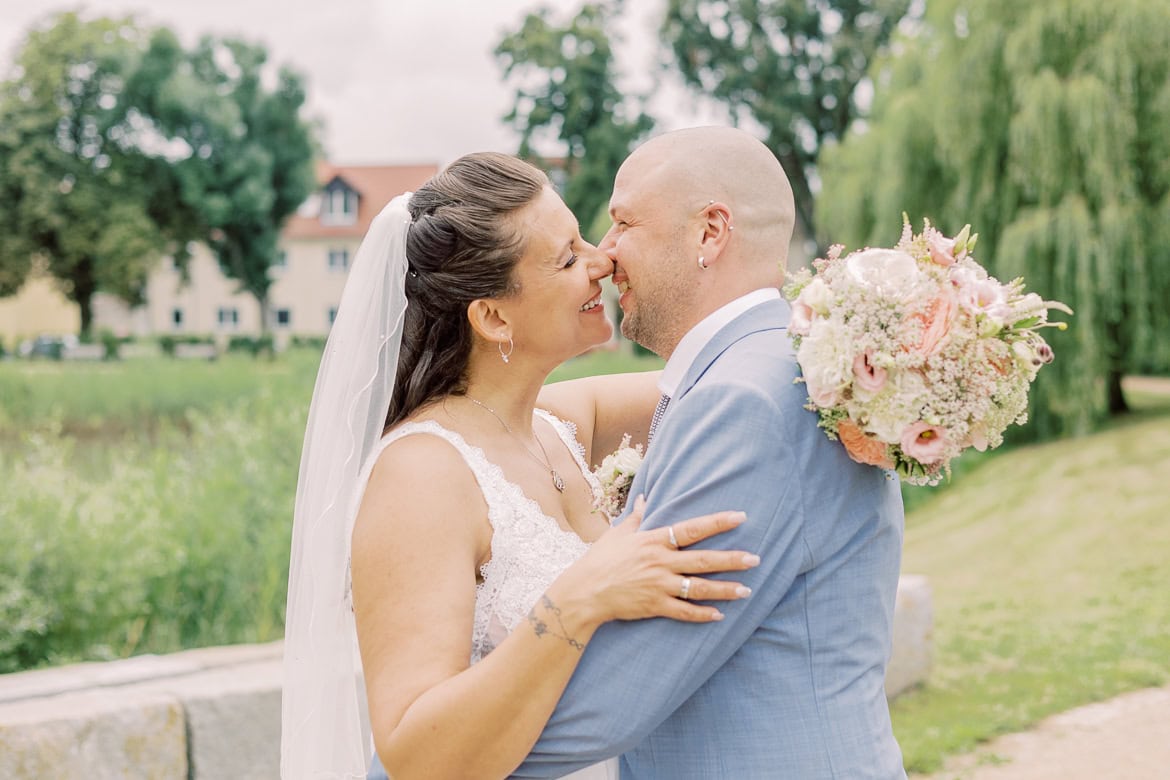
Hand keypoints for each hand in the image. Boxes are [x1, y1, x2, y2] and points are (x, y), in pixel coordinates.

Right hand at [556, 496, 758, 626]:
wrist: (584, 592)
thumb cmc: (600, 560)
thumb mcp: (617, 534)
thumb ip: (636, 517)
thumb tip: (645, 497)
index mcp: (653, 540)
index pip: (692, 529)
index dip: (718, 522)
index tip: (741, 517)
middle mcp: (660, 562)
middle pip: (703, 559)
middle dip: (732, 560)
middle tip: (756, 559)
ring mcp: (659, 585)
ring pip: (699, 588)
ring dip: (724, 590)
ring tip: (746, 591)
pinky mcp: (654, 606)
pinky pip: (683, 611)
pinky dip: (701, 614)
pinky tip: (719, 615)